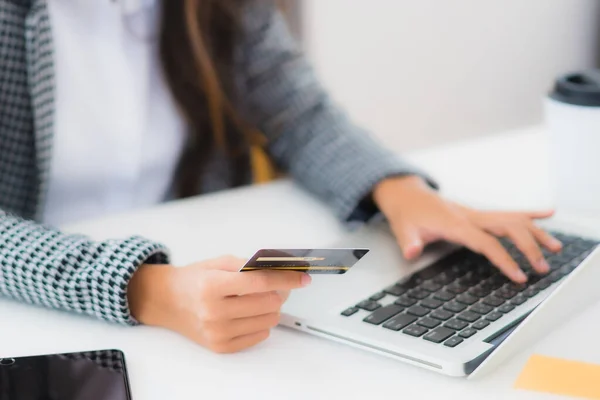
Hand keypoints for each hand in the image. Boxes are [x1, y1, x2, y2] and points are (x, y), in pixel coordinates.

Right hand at [128, 256, 310, 352]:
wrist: (166, 301)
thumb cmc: (194, 279)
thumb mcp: (218, 263)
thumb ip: (248, 265)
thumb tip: (280, 269)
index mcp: (212, 286)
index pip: (260, 283)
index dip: (286, 279)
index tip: (302, 278)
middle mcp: (214, 312)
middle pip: (268, 304)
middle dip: (278, 293)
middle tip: (276, 286)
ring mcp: (217, 332)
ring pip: (268, 321)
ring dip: (271, 308)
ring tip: (259, 299)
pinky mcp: (221, 346)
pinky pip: (259, 336)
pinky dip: (261, 323)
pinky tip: (250, 313)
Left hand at [373, 176, 562, 282]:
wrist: (407, 195)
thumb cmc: (407, 214)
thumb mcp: (402, 230)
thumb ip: (409, 242)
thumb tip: (411, 252)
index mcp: (455, 223)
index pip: (486, 242)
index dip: (504, 259)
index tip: (519, 275)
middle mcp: (470, 216)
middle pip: (508, 227)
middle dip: (528, 247)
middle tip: (542, 268)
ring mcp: (476, 213)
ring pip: (513, 219)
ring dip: (536, 232)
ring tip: (556, 248)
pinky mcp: (478, 213)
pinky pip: (507, 212)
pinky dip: (529, 213)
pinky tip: (548, 214)